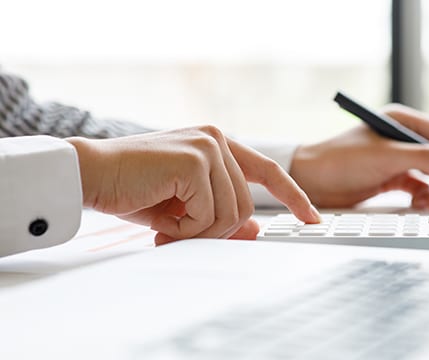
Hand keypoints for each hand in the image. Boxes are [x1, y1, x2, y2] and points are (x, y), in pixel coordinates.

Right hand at [67, 126, 319, 243]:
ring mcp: (208, 146)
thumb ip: (221, 213)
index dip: (294, 196)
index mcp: (218, 144)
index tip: (312, 218)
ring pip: (230, 214)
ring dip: (196, 231)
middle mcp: (217, 139)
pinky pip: (207, 215)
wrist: (89, 176)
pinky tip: (160, 215)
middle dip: (214, 230)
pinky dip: (183, 228)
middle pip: (245, 206)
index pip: (268, 170)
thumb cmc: (133, 189)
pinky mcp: (195, 160)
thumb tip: (255, 230)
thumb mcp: (185, 206)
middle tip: (178, 232)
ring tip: (165, 222)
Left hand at [289, 104, 428, 209]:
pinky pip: (419, 187)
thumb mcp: (386, 157)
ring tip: (426, 203)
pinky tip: (416, 204)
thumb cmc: (340, 160)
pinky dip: (423, 196)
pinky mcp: (391, 177)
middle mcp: (402, 138)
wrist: (309, 181)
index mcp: (401, 121)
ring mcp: (397, 158)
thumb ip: (425, 160)